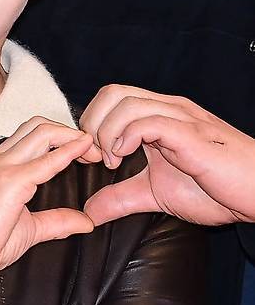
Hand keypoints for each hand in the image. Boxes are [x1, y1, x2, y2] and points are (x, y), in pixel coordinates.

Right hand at [0, 117, 95, 284]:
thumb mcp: (28, 229)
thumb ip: (56, 220)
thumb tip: (84, 221)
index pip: (33, 136)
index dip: (62, 138)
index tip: (85, 151)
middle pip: (39, 125)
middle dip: (70, 131)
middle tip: (93, 149)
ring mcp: (1, 167)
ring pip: (41, 132)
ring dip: (71, 137)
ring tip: (91, 150)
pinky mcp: (9, 182)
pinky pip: (44, 161)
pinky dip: (67, 153)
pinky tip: (82, 153)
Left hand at [80, 84, 254, 225]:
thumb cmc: (215, 189)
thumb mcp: (155, 194)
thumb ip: (121, 198)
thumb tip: (89, 212)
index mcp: (158, 116)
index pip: (111, 97)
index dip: (92, 122)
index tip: (93, 156)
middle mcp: (168, 109)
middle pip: (113, 92)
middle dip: (94, 123)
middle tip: (100, 157)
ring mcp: (181, 118)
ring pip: (127, 103)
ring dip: (108, 133)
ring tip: (114, 162)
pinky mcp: (192, 135)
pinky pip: (151, 121)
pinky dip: (128, 137)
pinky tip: (126, 157)